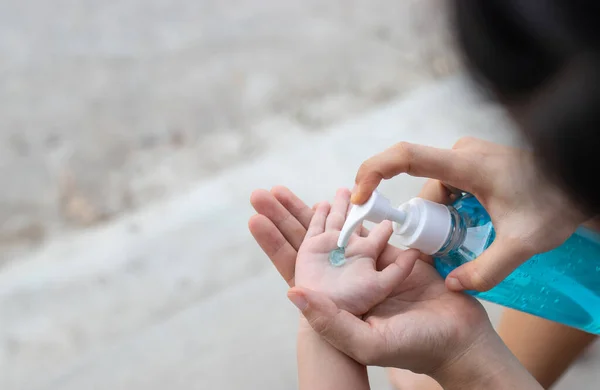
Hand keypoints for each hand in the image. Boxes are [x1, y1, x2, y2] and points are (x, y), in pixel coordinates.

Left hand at [249, 187, 490, 377]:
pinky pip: (370, 232)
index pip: (294, 266)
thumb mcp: (368, 342)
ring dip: (323, 210)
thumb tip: (292, 293)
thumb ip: (330, 321)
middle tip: (266, 192)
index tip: (255, 216)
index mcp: (333, 301)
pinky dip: (360, 215)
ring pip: (338, 233)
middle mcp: (345, 283)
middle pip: (308, 243)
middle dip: (288, 217)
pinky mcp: (392, 259)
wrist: (460, 341)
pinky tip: (351, 196)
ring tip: (302, 186)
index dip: (274, 242)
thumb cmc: (415, 347)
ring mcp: (368, 269)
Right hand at [351, 137, 588, 291]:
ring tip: (473, 237)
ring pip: (435, 190)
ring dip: (441, 218)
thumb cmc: (557, 202)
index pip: (406, 156)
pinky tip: (474, 226)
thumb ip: (487, 269)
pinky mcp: (472, 164)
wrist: (581, 177)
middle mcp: (460, 154)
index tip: (360, 197)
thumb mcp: (524, 243)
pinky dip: (449, 211)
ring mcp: (466, 157)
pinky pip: (447, 187)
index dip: (374, 172)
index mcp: (467, 164)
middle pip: (422, 186)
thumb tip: (453, 285)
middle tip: (443, 250)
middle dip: (424, 221)